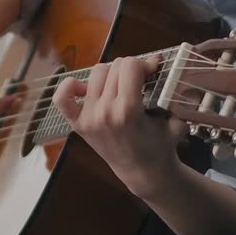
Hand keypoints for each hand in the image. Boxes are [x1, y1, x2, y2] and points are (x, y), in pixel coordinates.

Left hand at [53, 55, 187, 199]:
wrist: (143, 173)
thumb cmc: (161, 146)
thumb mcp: (173, 120)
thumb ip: (169, 93)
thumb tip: (158, 61)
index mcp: (128, 110)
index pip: (130, 65)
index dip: (145, 63)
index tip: (152, 71)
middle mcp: (105, 111)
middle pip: (114, 67)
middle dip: (131, 69)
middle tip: (140, 80)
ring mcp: (89, 117)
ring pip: (96, 73)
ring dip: (110, 74)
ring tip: (121, 85)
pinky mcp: (78, 124)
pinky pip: (62, 98)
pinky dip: (69, 87)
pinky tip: (84, 88)